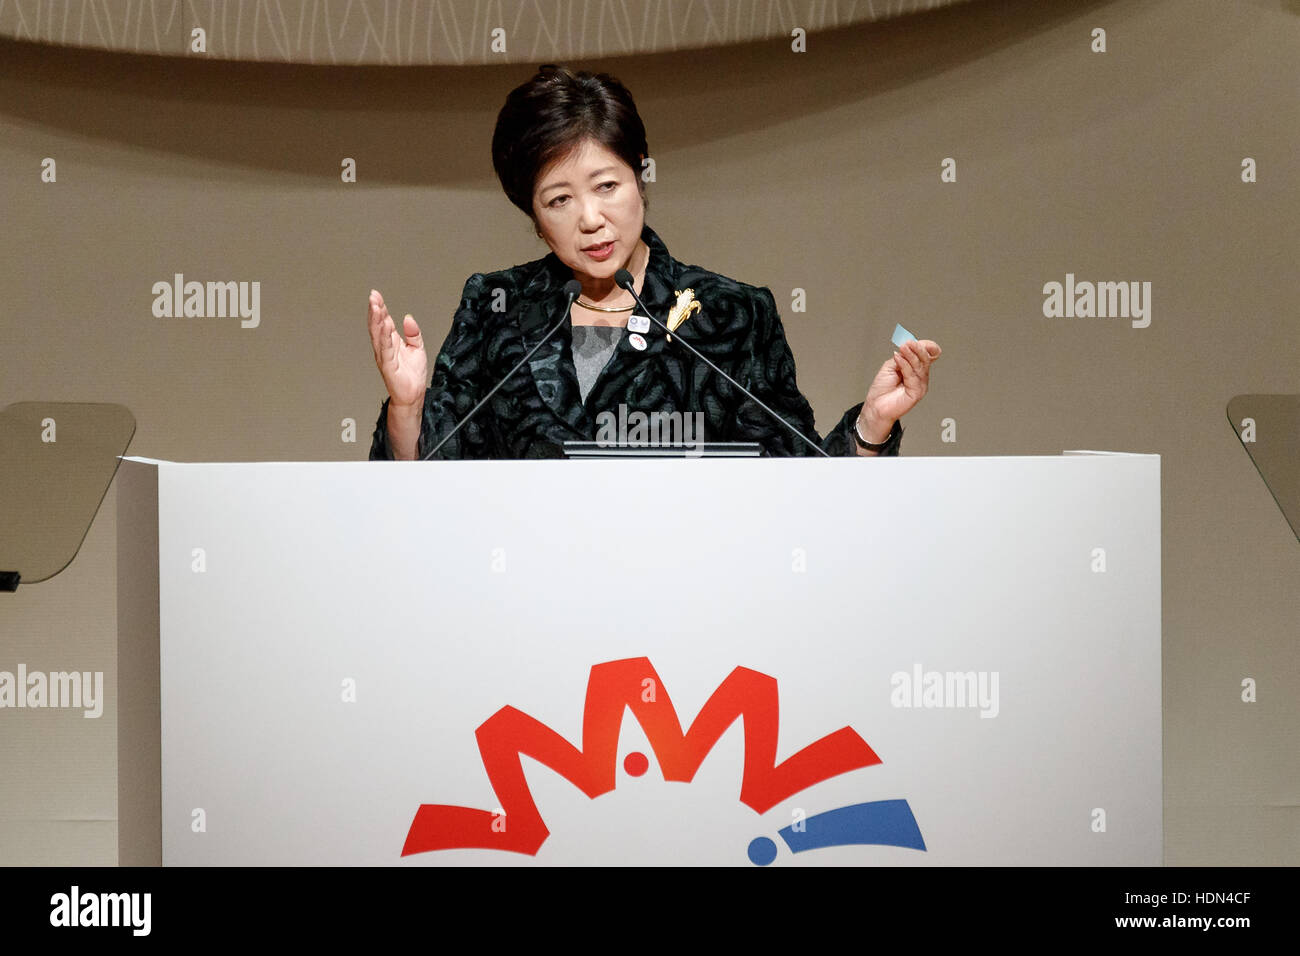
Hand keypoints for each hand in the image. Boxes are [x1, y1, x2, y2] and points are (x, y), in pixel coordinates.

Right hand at [367, 289, 427, 408]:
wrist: (414, 396)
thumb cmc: (412, 375)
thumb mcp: (417, 349)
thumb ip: (413, 333)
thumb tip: (408, 318)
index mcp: (391, 342)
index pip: (384, 322)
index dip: (380, 308)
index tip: (376, 295)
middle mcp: (385, 348)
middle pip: (377, 325)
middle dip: (375, 310)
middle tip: (372, 295)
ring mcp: (385, 357)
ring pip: (378, 335)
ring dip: (376, 319)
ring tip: (375, 305)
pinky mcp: (388, 366)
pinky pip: (385, 349)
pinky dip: (384, 337)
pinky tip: (383, 326)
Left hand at [859, 339, 941, 437]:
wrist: (876, 405)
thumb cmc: (882, 389)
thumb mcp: (891, 366)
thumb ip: (901, 356)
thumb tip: (908, 345)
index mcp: (916, 369)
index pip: (926, 355)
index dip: (925, 346)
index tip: (914, 339)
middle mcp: (920, 376)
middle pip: (925, 359)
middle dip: (917, 348)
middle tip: (908, 342)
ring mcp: (920, 384)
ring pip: (920, 366)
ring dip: (911, 354)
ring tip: (903, 347)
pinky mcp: (917, 392)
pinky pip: (913, 376)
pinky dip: (905, 365)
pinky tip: (898, 358)